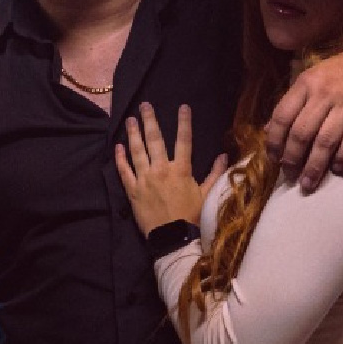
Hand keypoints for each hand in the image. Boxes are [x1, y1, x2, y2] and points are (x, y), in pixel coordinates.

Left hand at [114, 104, 224, 235]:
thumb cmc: (191, 216)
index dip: (184, 122)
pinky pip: (124, 171)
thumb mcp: (207, 194)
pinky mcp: (133, 190)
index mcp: (181, 169)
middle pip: (154, 140)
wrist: (172, 238)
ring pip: (137, 151)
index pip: (184, 140)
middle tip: (144, 106)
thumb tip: (225, 155)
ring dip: (133, 133)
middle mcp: (161, 170)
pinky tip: (117, 146)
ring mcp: (145, 179)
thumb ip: (215, 174)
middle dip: (149, 120)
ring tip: (130, 120)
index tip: (183, 107)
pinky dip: (120, 158)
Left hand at [263, 41, 342, 190]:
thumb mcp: (313, 79)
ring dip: (314, 167)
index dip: (274, 141)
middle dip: (292, 159)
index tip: (274, 160)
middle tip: (291, 176)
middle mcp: (325, 92)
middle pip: (301, 133)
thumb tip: (267, 130)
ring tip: (309, 183)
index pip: (282, 116)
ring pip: (325, 141)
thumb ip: (291, 103)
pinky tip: (337, 169)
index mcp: (306, 83)